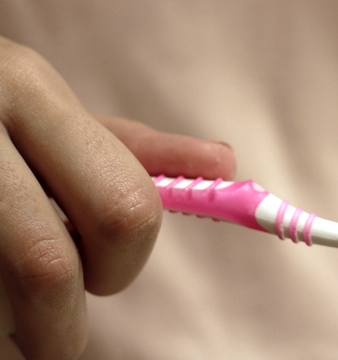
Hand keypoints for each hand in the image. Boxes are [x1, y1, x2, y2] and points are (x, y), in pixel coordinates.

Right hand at [0, 38, 235, 358]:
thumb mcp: (49, 112)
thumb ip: (131, 147)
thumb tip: (225, 163)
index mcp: (29, 91)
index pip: (121, 206)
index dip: (125, 261)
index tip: (108, 281)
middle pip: (50, 266)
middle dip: (60, 324)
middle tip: (56, 335)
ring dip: (8, 328)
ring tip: (2, 304)